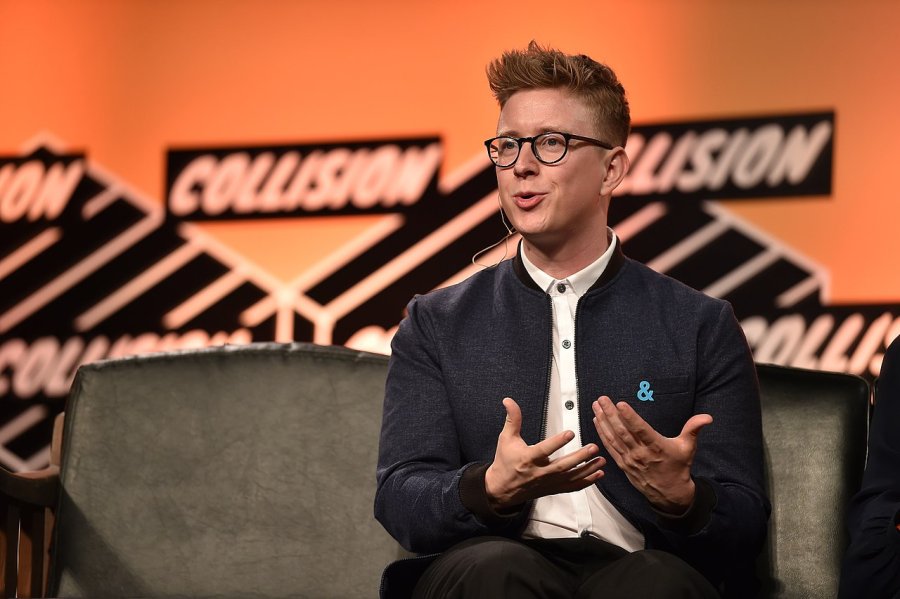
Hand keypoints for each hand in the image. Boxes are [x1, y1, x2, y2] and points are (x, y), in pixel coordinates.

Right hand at [484, 397, 605, 509]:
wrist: (502, 488)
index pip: (545, 450)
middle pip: (562, 465)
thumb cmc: (505, 462)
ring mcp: (548, 482)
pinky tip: (598, 474)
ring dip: (588, 469)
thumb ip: (512, 419)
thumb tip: (509, 401)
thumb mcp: (506, 438)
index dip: (557, 442)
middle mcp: (540, 472)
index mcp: (528, 458)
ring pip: (571, 477)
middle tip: (594, 447)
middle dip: (579, 457)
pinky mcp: (553, 489)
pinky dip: (586, 481)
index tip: (570, 433)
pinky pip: (572, 487)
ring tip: (601, 460)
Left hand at [592, 396, 711, 513]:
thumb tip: (707, 417)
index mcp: (656, 446)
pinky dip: (602, 434)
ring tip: (596, 406)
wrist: (669, 493)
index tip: (620, 404)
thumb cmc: (678, 466)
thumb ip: (693, 429)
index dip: (630, 417)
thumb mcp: (688, 447)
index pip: (641, 429)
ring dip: (603, 421)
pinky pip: (610, 447)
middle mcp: (640, 453)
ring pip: (613, 438)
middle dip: (611, 414)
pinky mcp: (623, 464)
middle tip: (602, 399)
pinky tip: (597, 421)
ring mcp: (630, 459)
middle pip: (623, 431)